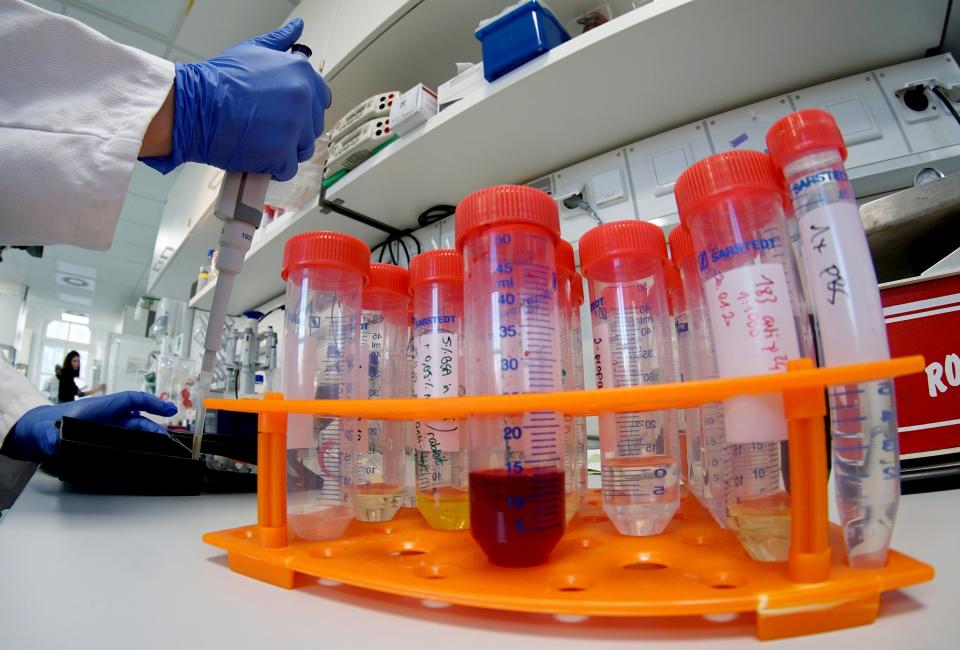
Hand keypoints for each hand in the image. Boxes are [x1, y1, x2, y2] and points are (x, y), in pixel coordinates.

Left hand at [4, 392, 176, 462]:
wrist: (36, 432)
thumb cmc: (43, 426)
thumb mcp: (45, 432)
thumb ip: (50, 437)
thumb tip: (55, 442)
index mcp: (98, 408)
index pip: (130, 400)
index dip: (151, 403)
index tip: (168, 410)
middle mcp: (106, 417)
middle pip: (137, 419)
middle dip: (153, 428)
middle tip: (166, 441)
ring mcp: (107, 428)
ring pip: (134, 432)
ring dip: (147, 439)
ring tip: (160, 450)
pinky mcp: (105, 440)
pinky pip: (126, 442)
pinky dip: (138, 448)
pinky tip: (144, 456)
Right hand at [141, 18, 329, 180]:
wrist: (193, 106)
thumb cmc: (218, 81)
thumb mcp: (252, 50)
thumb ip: (280, 41)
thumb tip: (297, 28)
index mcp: (300, 72)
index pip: (321, 99)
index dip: (304, 109)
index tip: (287, 112)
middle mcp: (302, 98)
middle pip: (312, 126)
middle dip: (293, 130)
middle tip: (266, 126)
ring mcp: (293, 126)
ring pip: (303, 149)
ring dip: (284, 149)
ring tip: (259, 138)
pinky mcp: (281, 152)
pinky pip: (288, 169)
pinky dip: (273, 167)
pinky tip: (256, 153)